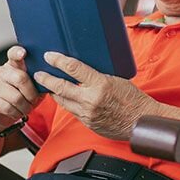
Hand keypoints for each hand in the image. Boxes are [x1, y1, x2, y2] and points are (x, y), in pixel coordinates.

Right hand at [0, 46, 42, 131]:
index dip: (18, 52)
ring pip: (16, 97)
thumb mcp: (31, 86)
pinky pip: (8, 108)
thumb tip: (52, 78)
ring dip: (25, 106)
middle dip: (32, 94)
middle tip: (34, 100)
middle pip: (21, 79)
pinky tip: (17, 112)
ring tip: (26, 108)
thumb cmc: (20, 96)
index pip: (13, 54)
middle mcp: (1, 73)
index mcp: (13, 65)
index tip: (23, 53)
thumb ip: (39, 79)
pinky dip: (17, 113)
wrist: (1, 113)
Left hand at [32, 52, 160, 139]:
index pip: (73, 68)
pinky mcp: (87, 122)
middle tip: (38, 73)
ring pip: (62, 101)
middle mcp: (91, 99)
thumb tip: (80, 70)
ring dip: (53, 92)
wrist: (141, 121)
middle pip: (60, 87)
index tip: (49, 56)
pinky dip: (66, 103)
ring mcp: (88, 113)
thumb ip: (96, 76)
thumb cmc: (133, 99)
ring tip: (47, 85)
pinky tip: (63, 98)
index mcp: (100, 84)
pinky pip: (71, 111)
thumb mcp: (115, 79)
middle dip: (46, 79)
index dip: (58, 61)